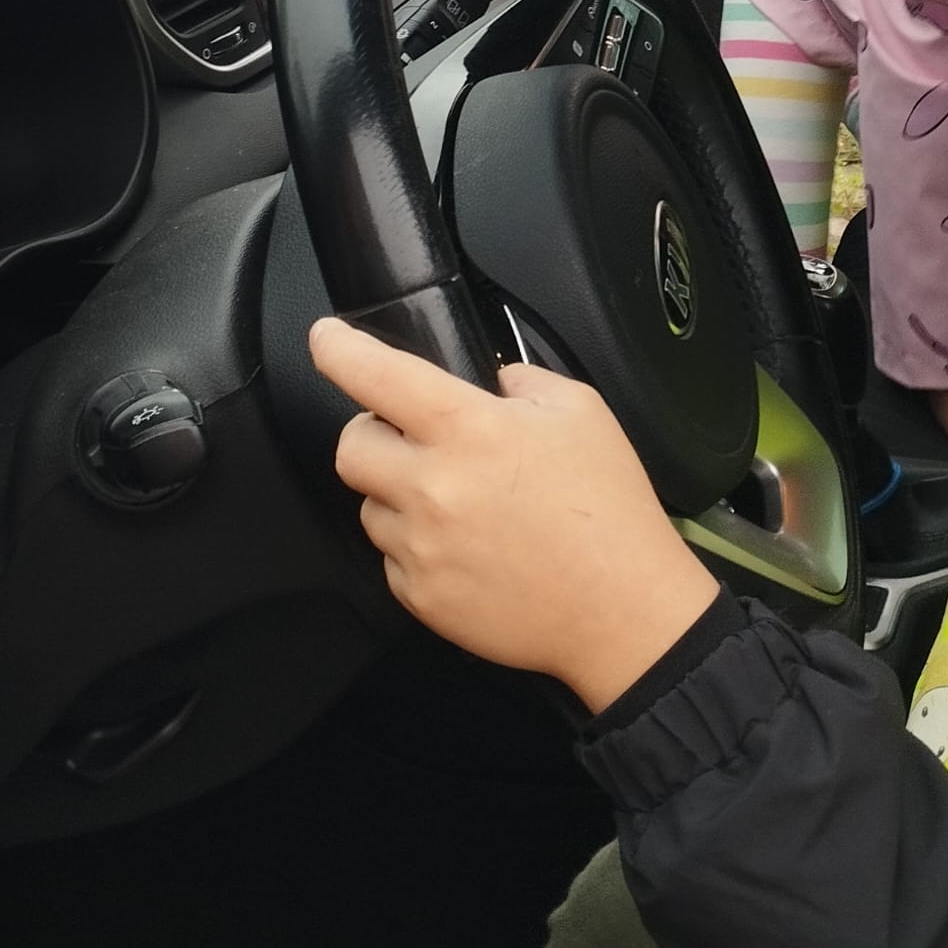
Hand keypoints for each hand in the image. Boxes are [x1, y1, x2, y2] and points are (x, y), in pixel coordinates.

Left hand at [312, 319, 717, 713]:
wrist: (622, 608)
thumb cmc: (610, 511)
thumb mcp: (582, 413)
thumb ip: (524, 382)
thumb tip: (492, 382)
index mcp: (471, 430)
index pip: (377, 376)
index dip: (338, 349)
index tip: (326, 339)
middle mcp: (434, 487)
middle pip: (351, 447)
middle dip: (375, 434)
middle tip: (415, 440)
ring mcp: (422, 547)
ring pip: (371, 506)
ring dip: (399, 495)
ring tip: (460, 505)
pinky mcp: (421, 597)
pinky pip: (393, 558)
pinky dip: (418, 546)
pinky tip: (470, 547)